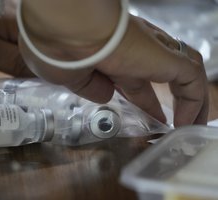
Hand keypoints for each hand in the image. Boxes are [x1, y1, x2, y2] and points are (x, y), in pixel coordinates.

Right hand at [19, 15, 208, 126]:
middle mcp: (131, 50)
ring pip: (180, 73)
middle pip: (153, 74)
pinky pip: (190, 80)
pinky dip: (193, 102)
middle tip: (162, 117)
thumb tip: (106, 95)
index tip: (142, 111)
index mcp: (108, 55)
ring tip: (186, 123)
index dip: (137, 95)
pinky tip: (185, 123)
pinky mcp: (164, 56)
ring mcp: (149, 51)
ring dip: (185, 99)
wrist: (64, 29)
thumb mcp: (70, 78)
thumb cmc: (56, 51)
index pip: (128, 76)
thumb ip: (90, 87)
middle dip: (156, 97)